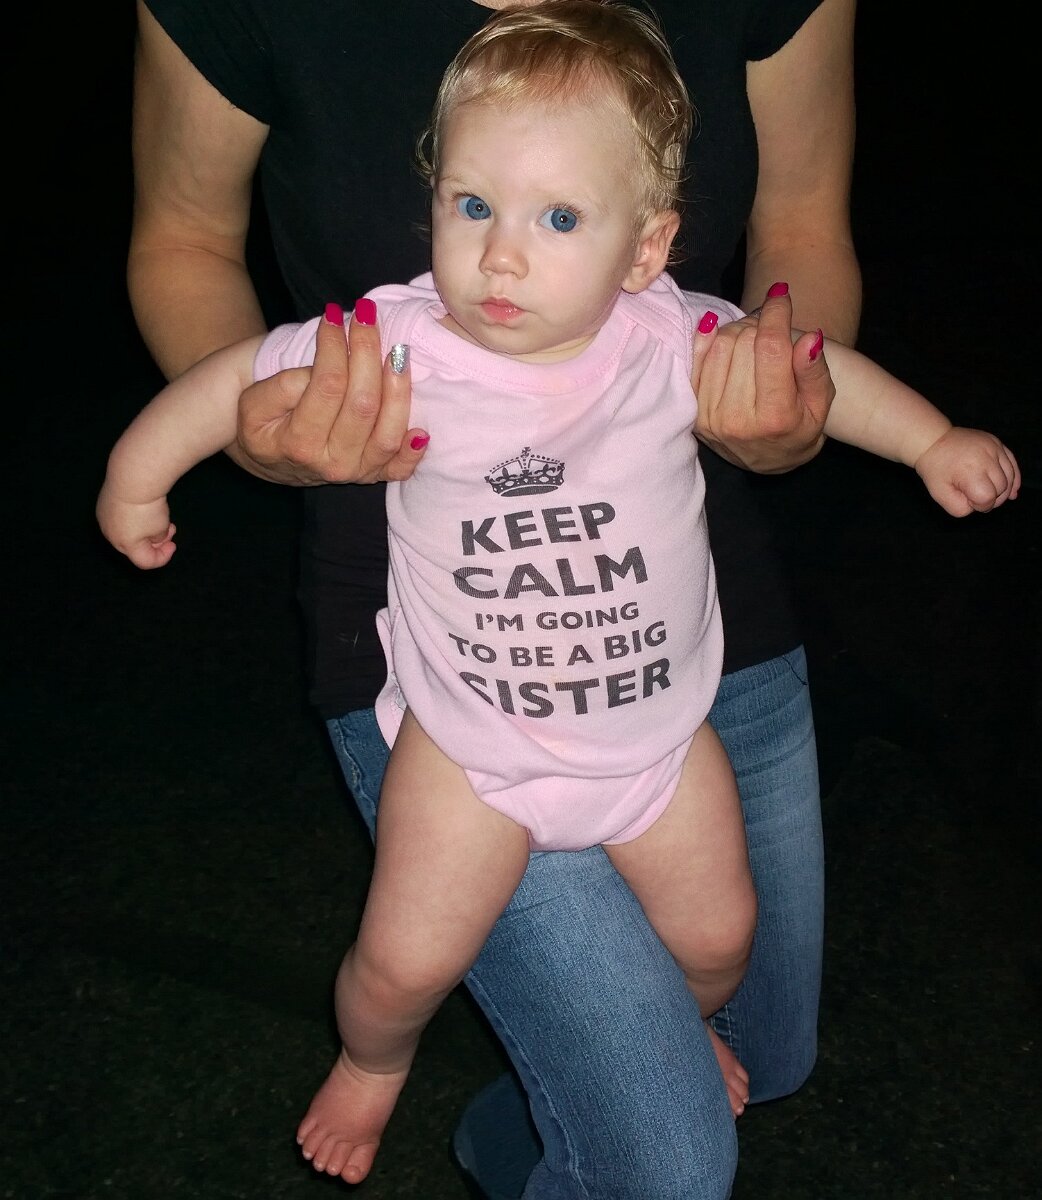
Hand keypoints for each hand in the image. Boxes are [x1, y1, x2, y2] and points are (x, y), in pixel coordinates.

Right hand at [96, 485, 176, 569]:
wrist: (131, 477)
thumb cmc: (148, 508)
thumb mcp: (160, 528)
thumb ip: (158, 538)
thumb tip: (153, 537)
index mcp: (125, 545)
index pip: (144, 562)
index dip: (162, 558)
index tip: (173, 545)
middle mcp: (110, 535)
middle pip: (134, 548)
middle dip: (154, 543)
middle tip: (169, 531)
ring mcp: (104, 518)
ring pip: (126, 532)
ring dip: (145, 530)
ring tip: (161, 517)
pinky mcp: (103, 504)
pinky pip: (120, 518)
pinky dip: (133, 518)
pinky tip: (143, 507)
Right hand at [235, 302, 428, 484]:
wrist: (269, 460)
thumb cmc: (263, 423)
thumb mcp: (252, 404)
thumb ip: (283, 387)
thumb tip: (322, 369)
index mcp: (298, 443)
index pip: (327, 386)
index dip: (335, 347)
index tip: (333, 317)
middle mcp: (331, 464)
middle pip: (363, 405)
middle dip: (368, 354)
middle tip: (367, 318)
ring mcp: (356, 473)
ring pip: (388, 433)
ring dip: (399, 389)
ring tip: (398, 352)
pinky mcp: (373, 476)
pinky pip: (400, 469)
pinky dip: (413, 451)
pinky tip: (422, 428)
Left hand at [691, 284, 834, 472]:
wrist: (767, 461)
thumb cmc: (799, 428)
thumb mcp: (820, 405)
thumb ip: (815, 372)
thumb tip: (809, 338)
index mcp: (775, 418)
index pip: (770, 348)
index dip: (776, 314)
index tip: (781, 296)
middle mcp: (737, 420)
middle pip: (744, 342)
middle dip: (759, 325)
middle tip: (770, 330)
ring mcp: (710, 418)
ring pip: (720, 345)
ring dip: (738, 332)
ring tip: (753, 341)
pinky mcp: (693, 413)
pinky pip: (695, 359)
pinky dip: (708, 339)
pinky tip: (721, 334)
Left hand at [915, 427, 1020, 515]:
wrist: (934, 441)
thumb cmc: (936, 470)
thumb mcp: (940, 495)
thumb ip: (960, 508)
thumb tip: (980, 505)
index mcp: (970, 471)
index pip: (987, 498)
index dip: (980, 506)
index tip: (968, 500)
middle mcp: (986, 458)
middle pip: (1001, 488)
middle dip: (993, 499)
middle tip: (977, 498)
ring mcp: (994, 448)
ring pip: (1010, 477)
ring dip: (1003, 490)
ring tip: (991, 494)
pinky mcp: (997, 443)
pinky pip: (1012, 463)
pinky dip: (1014, 478)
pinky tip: (1012, 490)